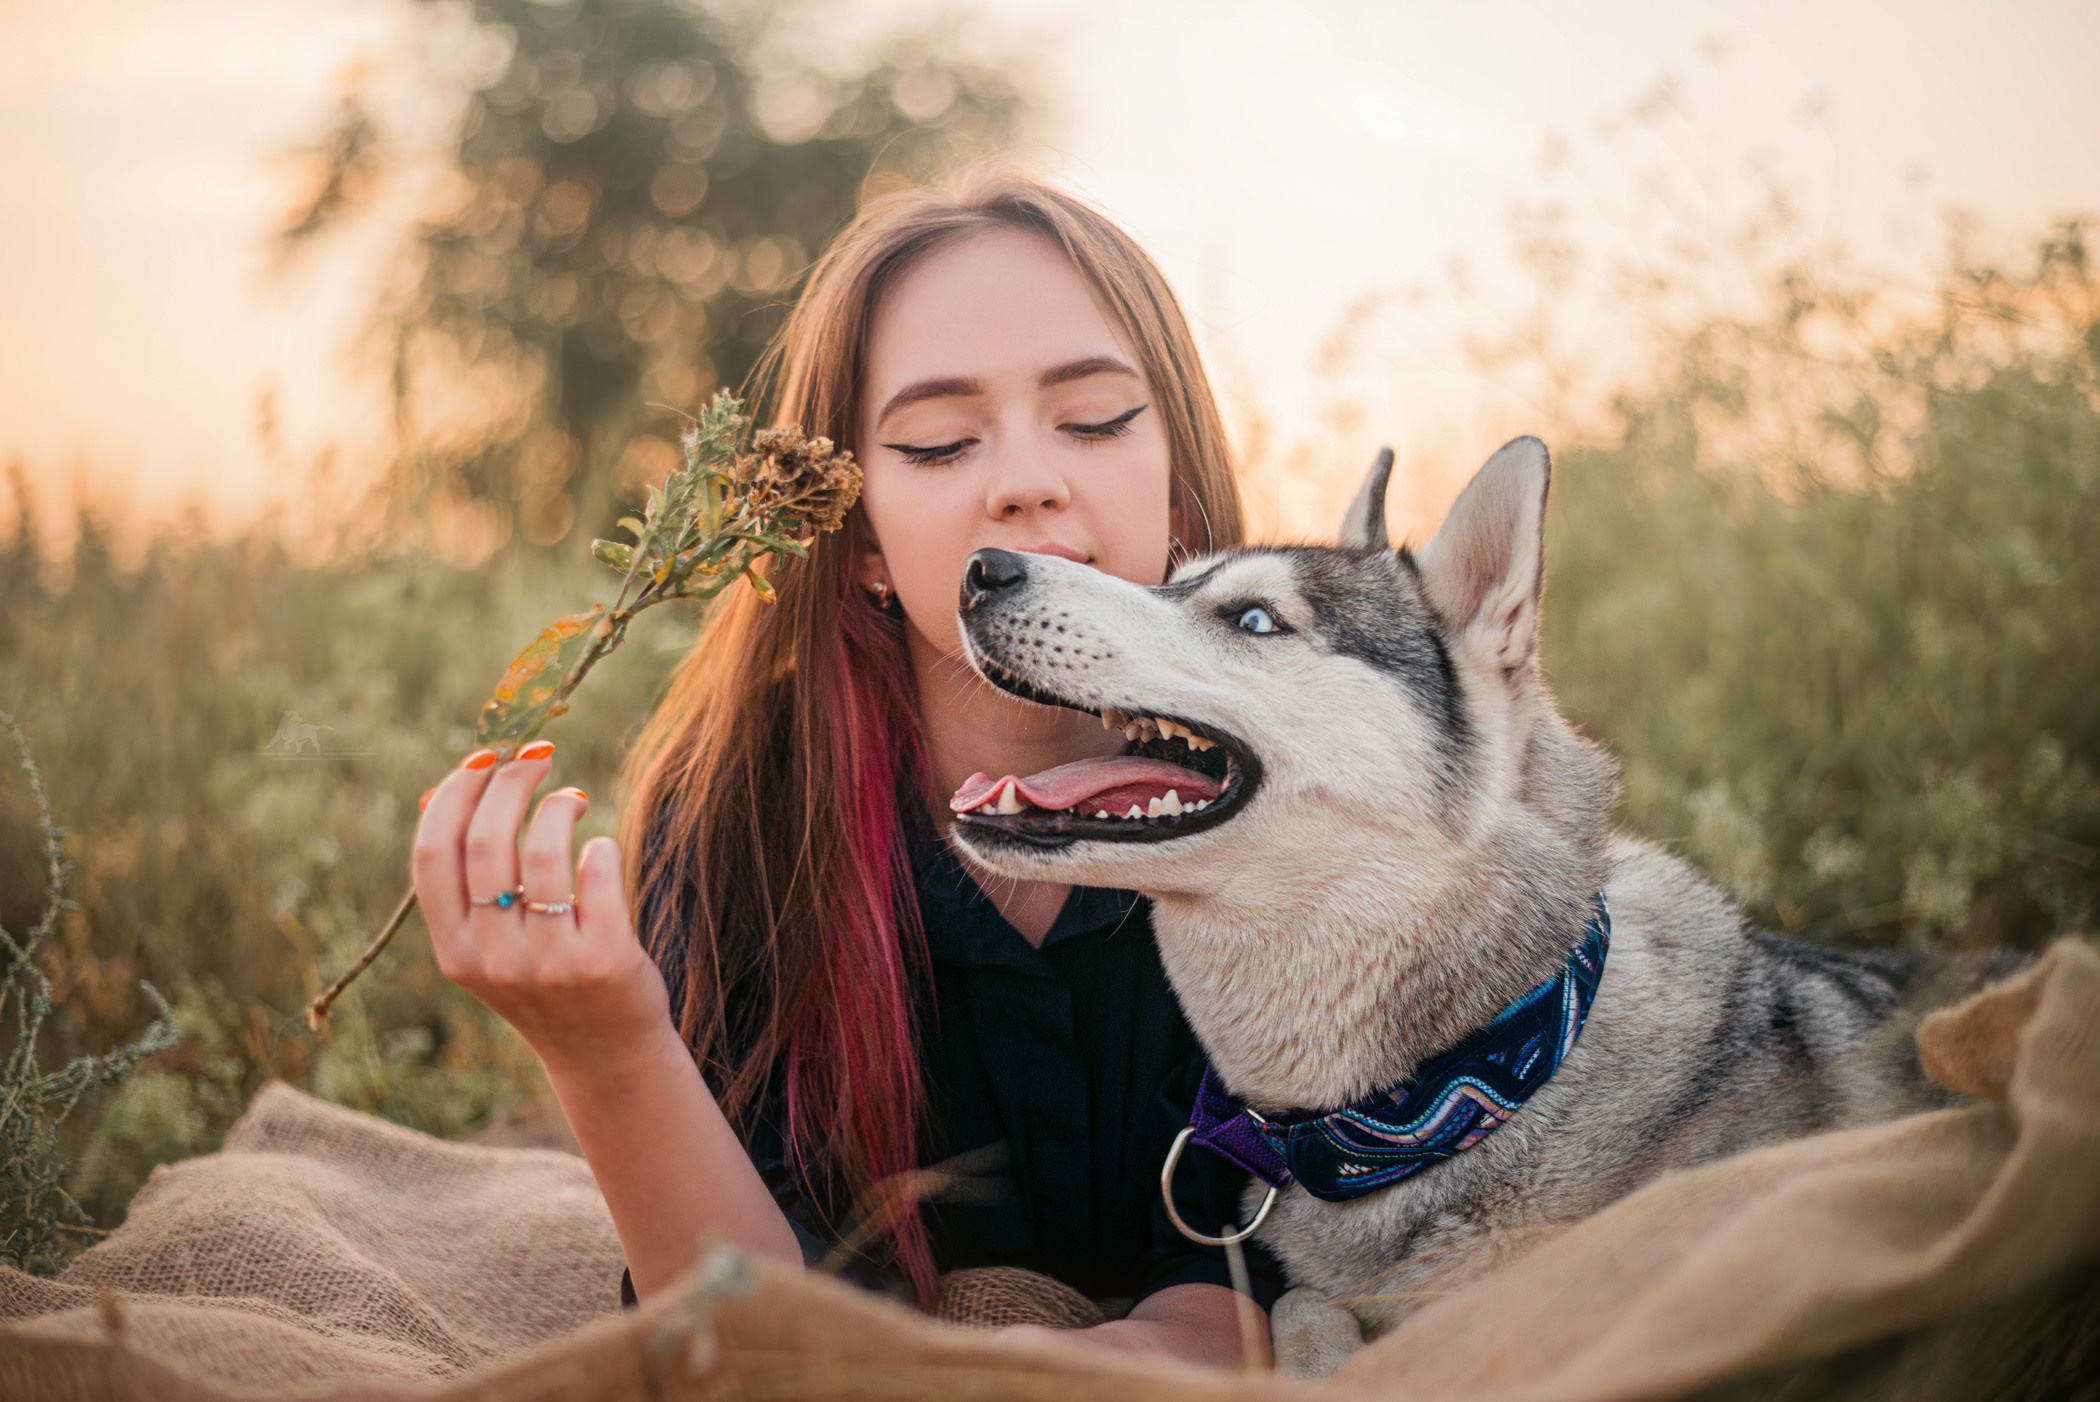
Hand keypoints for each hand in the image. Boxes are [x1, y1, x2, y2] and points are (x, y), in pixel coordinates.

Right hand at [412, 742, 671, 1072]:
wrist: (603, 1053)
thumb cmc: (545, 978)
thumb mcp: (489, 943)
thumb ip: (469, 880)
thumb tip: (447, 788)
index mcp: (453, 948)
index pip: (431, 852)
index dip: (453, 793)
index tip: (483, 758)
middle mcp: (493, 957)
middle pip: (485, 840)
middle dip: (512, 781)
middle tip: (538, 759)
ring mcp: (548, 961)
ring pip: (543, 850)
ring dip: (560, 806)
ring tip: (573, 801)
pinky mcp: (604, 959)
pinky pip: (597, 872)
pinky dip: (600, 847)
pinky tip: (599, 853)